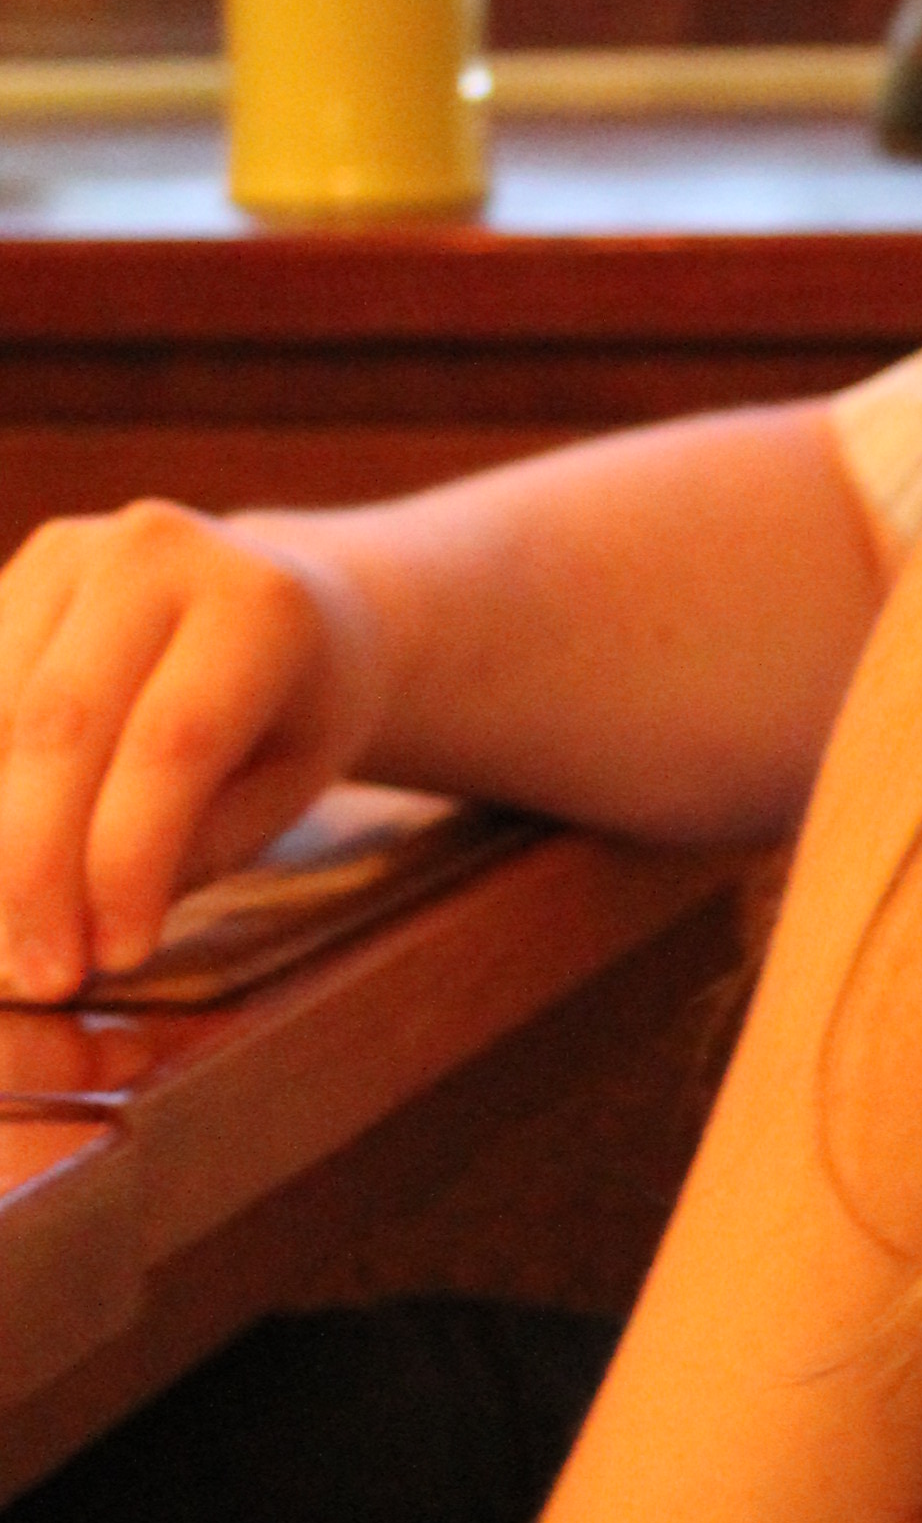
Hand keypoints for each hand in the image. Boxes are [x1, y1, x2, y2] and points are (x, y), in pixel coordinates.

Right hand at [0, 503, 376, 998]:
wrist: (287, 603)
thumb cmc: (292, 720)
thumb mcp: (283, 791)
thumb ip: (189, 850)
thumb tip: (80, 934)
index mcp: (259, 603)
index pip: (172, 743)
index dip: (124, 859)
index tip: (106, 959)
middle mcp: (159, 550)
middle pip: (62, 725)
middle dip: (35, 865)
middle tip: (38, 974)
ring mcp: (75, 549)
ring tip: (10, 934)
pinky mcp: (19, 572)